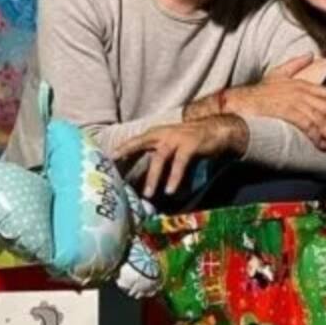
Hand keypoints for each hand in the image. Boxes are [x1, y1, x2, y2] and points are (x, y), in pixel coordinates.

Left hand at [113, 116, 248, 197]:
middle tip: (116, 166)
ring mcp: (177, 138)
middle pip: (141, 142)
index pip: (135, 140)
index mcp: (157, 134)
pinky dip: (174, 177)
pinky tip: (170, 190)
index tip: (107, 158)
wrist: (217, 130)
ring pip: (160, 157)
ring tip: (147, 194)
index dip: (121, 148)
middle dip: (127, 152)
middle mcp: (163, 134)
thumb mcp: (171, 145)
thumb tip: (143, 178)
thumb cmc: (191, 141)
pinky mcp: (190, 145)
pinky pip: (180, 163)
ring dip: (153, 177)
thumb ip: (157, 156)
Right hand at [218, 61, 325, 151]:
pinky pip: (308, 124)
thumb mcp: (276, 74)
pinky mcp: (286, 111)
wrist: (237, 101)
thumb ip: (294, 64)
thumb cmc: (256, 93)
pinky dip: (318, 136)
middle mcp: (301, 90)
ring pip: (322, 118)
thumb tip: (310, 54)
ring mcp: (294, 101)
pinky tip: (322, 145)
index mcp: (302, 83)